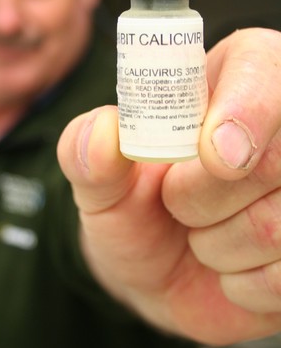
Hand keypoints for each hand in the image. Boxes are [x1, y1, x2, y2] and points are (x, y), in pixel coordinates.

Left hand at [57, 28, 280, 344]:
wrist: (158, 269)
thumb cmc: (134, 204)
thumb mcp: (99, 177)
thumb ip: (85, 149)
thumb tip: (104, 132)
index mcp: (234, 79)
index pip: (262, 64)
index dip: (244, 108)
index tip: (214, 154)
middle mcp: (279, 125)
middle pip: (272, 158)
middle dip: (200, 195)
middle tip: (173, 199)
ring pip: (277, 226)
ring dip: (216, 244)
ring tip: (198, 231)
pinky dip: (241, 283)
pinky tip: (228, 267)